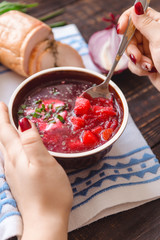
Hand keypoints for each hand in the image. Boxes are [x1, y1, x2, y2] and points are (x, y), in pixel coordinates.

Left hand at [0, 102, 72, 239]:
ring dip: (6, 134)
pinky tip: (16, 149)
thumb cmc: (49, 192)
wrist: (45, 221)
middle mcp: (12, 163)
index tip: (2, 104)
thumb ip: (33, 142)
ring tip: (8, 126)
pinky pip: (12, 157)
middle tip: (3, 111)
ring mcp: (14, 173)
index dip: (3, 117)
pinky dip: (12, 146)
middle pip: (3, 139)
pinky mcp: (20, 180)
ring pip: (6, 148)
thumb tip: (24, 122)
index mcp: (17, 156)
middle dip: (2, 124)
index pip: (6, 131)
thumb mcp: (43, 163)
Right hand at [117, 3, 159, 90]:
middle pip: (129, 36)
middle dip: (131, 49)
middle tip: (138, 56)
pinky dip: (139, 69)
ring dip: (137, 61)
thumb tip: (136, 7)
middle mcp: (151, 36)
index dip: (126, 21)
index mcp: (156, 24)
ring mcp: (147, 50)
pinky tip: (149, 71)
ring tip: (149, 66)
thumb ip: (145, 23)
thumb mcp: (158, 38)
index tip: (120, 30)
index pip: (136, 15)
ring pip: (130, 52)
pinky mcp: (145, 63)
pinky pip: (133, 64)